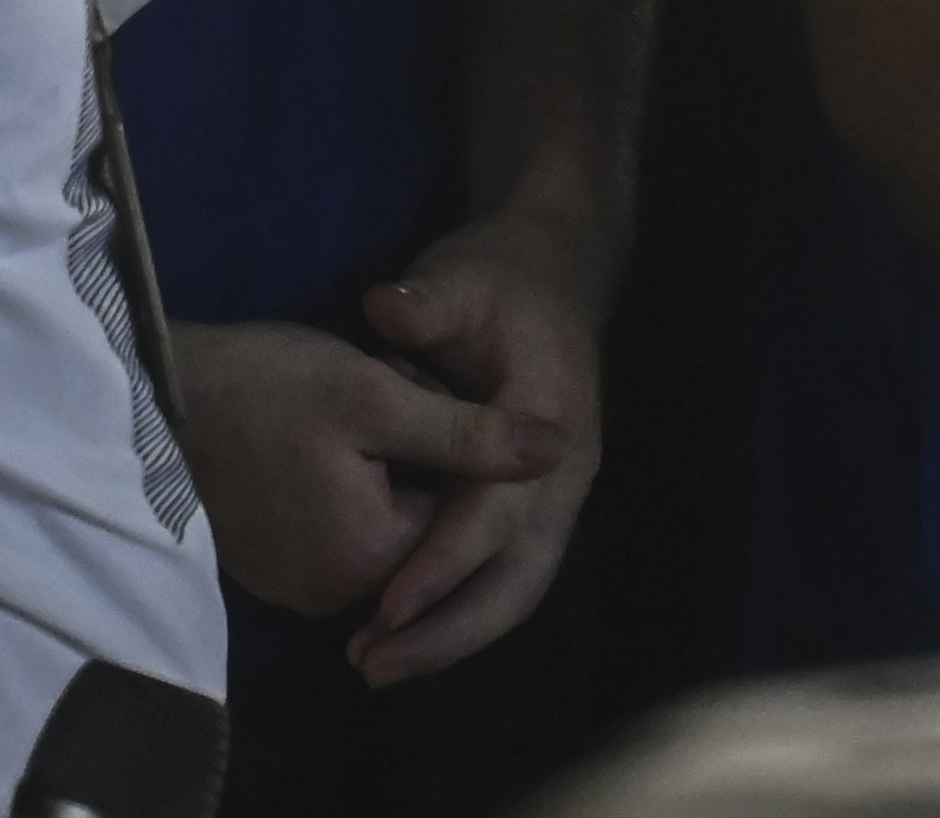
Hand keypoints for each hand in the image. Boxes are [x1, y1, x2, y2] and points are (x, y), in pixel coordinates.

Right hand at [172, 317, 562, 620]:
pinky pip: (341, 530)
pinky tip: (317, 436)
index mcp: (367, 560)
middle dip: (415, 458)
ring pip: (383, 521)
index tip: (404, 389)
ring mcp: (296, 587)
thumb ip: (471, 435)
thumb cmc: (263, 386)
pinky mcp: (272, 568)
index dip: (444, 440)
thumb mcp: (378, 396)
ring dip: (382, 468)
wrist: (153, 395)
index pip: (458, 511)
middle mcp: (332, 594)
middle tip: (373, 393)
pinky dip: (347, 485)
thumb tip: (558, 452)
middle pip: (422, 522)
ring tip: (340, 412)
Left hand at [341, 206, 607, 684]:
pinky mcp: (538, 505)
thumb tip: (385, 306)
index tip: (387, 605)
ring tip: (378, 665)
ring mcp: (558, 493)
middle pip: (518, 574)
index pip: (496, 510)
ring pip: (518, 589)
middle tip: (373, 664)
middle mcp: (566, 469)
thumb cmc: (499, 280)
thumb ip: (427, 300)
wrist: (554, 274)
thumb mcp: (462, 276)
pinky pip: (509, 578)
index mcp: (550, 418)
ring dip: (453, 636)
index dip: (443, 561)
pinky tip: (405, 637)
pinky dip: (461, 616)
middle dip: (449, 629)